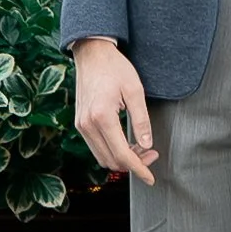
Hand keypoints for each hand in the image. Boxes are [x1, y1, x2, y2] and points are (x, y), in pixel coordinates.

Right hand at [72, 37, 156, 185]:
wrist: (92, 54)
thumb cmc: (115, 68)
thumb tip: (146, 144)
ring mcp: (81, 125)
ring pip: (102, 157)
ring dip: (122, 158)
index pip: (122, 155)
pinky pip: (96, 147)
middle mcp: (88, 125)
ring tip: (140, 147)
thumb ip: (141, 120)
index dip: (139, 169)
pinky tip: (126, 141)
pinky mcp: (80, 123)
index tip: (150, 177)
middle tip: (151, 153)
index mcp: (102, 117)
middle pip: (111, 161)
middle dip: (133, 164)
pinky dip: (111, 150)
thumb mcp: (135, 90)